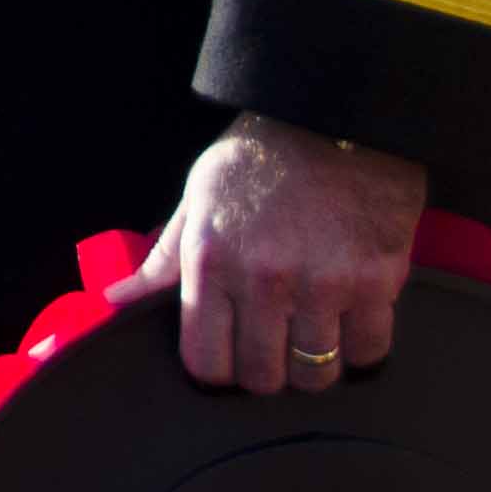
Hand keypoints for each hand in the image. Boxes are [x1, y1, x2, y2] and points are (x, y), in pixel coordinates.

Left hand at [105, 113, 429, 393]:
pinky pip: (369, 351)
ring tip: (314, 333)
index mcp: (210, 262)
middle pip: (263, 378)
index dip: (218, 369)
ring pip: (316, 374)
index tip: (231, 356)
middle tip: (275, 345)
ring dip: (315, 363)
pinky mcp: (375, 280)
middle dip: (267, 371)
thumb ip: (162, 260)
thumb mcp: (198, 200)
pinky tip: (352, 322)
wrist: (332, 113)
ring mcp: (322, 284)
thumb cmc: (259, 158)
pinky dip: (362, 347)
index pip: (206, 362)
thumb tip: (115, 300)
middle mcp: (263, 279)